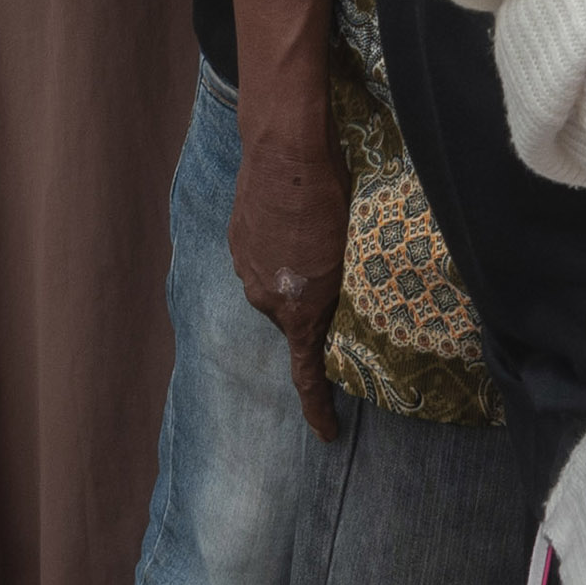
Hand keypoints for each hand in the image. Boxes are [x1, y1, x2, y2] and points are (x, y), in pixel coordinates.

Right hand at [231, 128, 348, 442]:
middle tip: (336, 280)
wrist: (285, 150)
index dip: (317, 409)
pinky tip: (295, 221)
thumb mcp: (348, 256)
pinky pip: (262, 260)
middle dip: (312, 308)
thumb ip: (338, 292)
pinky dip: (278, 250)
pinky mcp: (237, 239)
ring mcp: (246, 267)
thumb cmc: (330, 201)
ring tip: (316, 236)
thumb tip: (336, 306)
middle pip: (294, 319)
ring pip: (277, 287)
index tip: (328, 435)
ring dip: (295, 274)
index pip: (306, 375)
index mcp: (298, 310)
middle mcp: (265, 297)